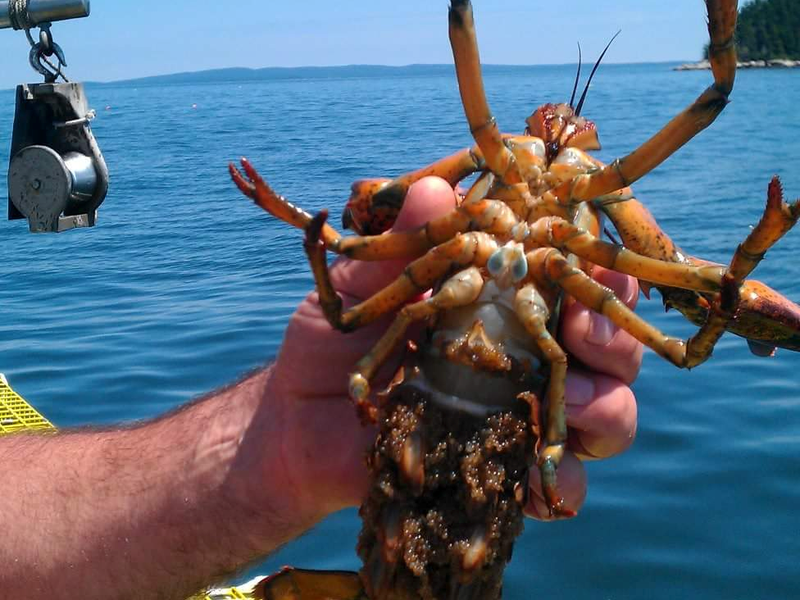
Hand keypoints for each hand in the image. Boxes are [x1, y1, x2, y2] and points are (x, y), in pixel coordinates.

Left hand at [261, 176, 640, 526]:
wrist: (299, 427)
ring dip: (605, 404)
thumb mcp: (359, 291)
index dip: (599, 269)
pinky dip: (562, 483)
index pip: (573, 277)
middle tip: (584, 333)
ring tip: (569, 403)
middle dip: (614, 336)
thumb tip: (435, 188)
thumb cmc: (329, 348)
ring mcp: (521, 413)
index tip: (589, 263)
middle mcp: (525, 355)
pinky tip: (538, 482)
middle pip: (609, 342)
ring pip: (608, 408)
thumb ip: (399, 245)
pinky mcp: (505, 466)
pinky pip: (561, 482)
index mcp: (500, 301)